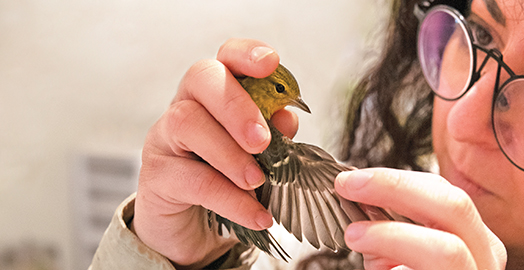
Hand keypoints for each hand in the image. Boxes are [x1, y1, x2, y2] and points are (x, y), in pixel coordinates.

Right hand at [131, 38, 298, 268]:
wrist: (188, 226)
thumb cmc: (226, 179)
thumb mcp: (256, 156)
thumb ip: (273, 135)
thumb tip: (286, 118)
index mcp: (215, 94)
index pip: (225, 58)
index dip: (246, 53)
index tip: (271, 63)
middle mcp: (185, 105)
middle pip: (201, 79)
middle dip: (236, 105)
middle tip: (261, 139)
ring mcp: (164, 137)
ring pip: (187, 123)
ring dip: (229, 153)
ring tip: (257, 180)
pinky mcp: (155, 175)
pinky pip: (191, 180)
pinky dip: (230, 199)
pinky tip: (256, 215)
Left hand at [335, 168, 506, 269]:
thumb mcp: (400, 256)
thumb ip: (387, 230)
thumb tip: (354, 194)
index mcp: (473, 239)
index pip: (443, 194)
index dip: (397, 180)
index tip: (352, 178)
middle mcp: (483, 260)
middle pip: (454, 206)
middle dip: (396, 188)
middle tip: (349, 185)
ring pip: (449, 250)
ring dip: (393, 234)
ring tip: (355, 234)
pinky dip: (398, 260)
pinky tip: (377, 267)